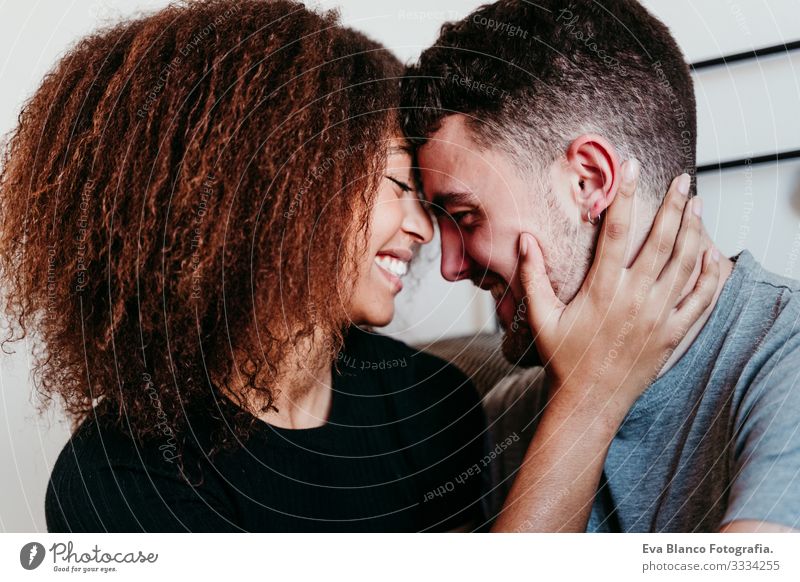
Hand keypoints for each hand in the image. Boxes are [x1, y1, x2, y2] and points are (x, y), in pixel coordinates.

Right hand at [518, 160, 719, 421]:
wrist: (590, 401)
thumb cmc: (564, 358)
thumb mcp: (541, 317)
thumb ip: (533, 276)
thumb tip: (524, 239)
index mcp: (603, 291)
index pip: (618, 232)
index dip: (627, 196)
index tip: (633, 168)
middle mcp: (635, 300)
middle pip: (661, 242)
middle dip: (672, 206)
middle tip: (682, 179)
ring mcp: (659, 318)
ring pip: (686, 266)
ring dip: (694, 232)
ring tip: (697, 205)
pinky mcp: (674, 335)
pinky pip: (701, 301)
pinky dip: (711, 276)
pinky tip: (714, 254)